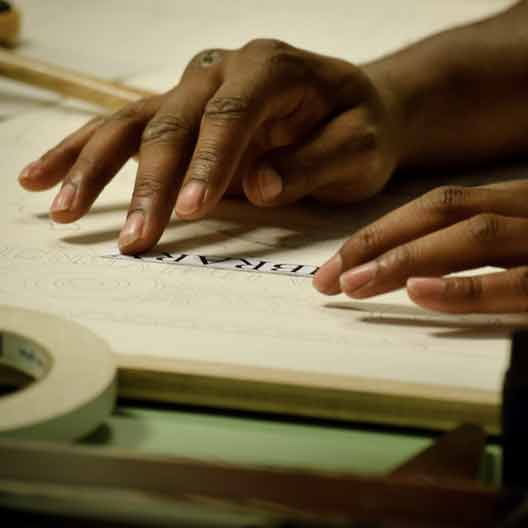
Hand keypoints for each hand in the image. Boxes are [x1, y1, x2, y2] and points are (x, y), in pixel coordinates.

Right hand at [18, 39, 400, 253]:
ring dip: (94, 167)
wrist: (355, 110)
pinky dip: (85, 152)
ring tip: (60, 209)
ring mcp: (195, 88)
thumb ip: (314, 163)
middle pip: (173, 123)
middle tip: (135, 240)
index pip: (229, 115)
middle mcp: (223, 69)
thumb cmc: (360, 129)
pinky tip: (47, 176)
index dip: (208, 163)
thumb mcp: (359, 148)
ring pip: (134, 123)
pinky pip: (126, 129)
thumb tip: (257, 186)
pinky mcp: (181, 114)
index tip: (192, 212)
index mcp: (272, 68)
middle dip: (149, 185)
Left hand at [314, 181, 527, 313]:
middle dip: (378, 242)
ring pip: (474, 235)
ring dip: (406, 258)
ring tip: (356, 283)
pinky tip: (418, 292)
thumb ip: (476, 251)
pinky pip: (516, 282)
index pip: (437, 208)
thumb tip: (412, 275)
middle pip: (443, 212)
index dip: (381, 232)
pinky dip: (463, 287)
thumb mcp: (521, 245)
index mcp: (514, 203)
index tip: (336, 264)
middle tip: (328, 277)